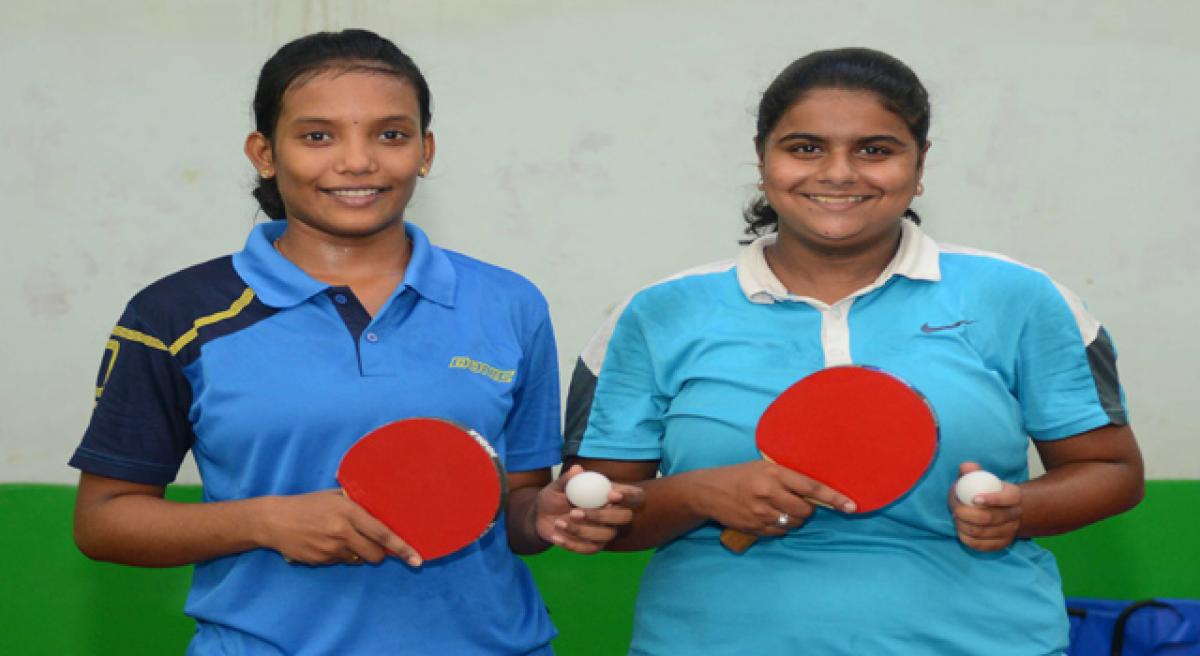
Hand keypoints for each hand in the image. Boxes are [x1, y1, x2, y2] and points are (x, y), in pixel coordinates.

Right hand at [257, 489, 421, 566]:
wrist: (274, 520)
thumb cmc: (307, 504)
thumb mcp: (334, 497)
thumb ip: (357, 505)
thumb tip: (383, 513)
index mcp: (348, 512)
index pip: (382, 533)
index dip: (402, 547)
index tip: (417, 559)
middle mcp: (341, 532)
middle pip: (374, 554)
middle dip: (379, 554)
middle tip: (373, 545)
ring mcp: (330, 549)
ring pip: (358, 560)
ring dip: (357, 553)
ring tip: (339, 537)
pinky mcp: (320, 561)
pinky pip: (340, 562)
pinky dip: (340, 556)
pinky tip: (325, 542)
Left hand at [535, 465, 645, 553]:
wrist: (543, 516)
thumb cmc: (555, 496)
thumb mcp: (557, 486)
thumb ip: (567, 479)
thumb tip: (577, 469)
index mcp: (610, 493)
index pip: (633, 494)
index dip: (629, 495)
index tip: (611, 494)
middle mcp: (613, 513)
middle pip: (624, 517)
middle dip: (602, 515)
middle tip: (575, 512)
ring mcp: (606, 532)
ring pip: (606, 535)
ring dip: (582, 530)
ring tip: (559, 523)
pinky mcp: (594, 546)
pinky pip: (590, 549)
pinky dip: (572, 544)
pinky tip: (556, 536)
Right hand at [694, 461, 855, 534]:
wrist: (707, 491)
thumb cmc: (740, 475)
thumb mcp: (763, 467)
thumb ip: (788, 477)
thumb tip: (817, 493)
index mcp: (773, 473)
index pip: (811, 487)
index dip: (834, 498)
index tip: (851, 506)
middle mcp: (768, 493)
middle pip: (805, 510)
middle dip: (808, 509)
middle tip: (797, 502)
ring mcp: (761, 513)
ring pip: (794, 523)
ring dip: (794, 519)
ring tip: (779, 508)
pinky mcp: (755, 528)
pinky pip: (781, 532)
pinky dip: (781, 527)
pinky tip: (768, 516)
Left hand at [949, 462, 1022, 551]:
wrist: (995, 508)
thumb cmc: (981, 489)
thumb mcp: (977, 477)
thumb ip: (971, 470)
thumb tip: (967, 467)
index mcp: (1013, 495)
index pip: (1007, 498)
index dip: (992, 499)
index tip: (973, 499)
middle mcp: (1016, 514)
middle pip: (992, 518)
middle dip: (969, 515)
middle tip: (956, 511)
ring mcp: (1010, 531)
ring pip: (984, 532)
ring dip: (965, 526)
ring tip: (956, 518)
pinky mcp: (1001, 544)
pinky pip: (983, 545)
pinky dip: (967, 539)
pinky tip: (960, 530)